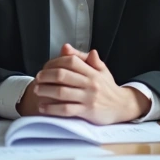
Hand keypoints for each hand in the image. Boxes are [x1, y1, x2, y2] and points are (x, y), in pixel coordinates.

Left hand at [30, 43, 149, 124]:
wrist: (123, 106)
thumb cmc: (108, 87)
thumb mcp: (100, 69)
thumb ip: (83, 58)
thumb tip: (66, 47)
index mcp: (92, 71)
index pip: (70, 61)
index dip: (55, 62)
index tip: (45, 66)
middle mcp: (90, 83)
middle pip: (62, 75)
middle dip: (46, 76)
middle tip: (37, 78)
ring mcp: (88, 98)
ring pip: (62, 92)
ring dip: (46, 91)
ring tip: (37, 91)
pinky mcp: (87, 112)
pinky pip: (66, 109)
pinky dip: (52, 108)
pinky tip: (43, 107)